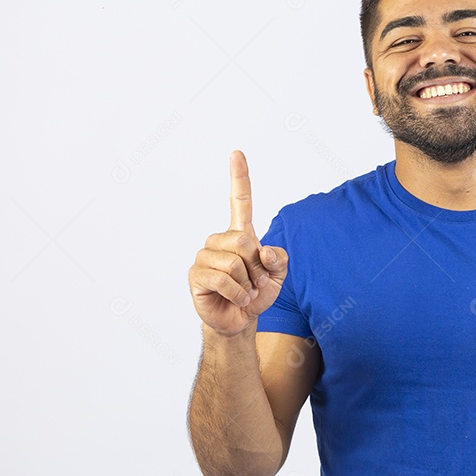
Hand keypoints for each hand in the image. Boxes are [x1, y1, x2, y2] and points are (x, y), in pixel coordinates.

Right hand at [188, 150, 288, 336]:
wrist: (240, 321)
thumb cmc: (257, 294)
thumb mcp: (279, 276)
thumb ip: (280, 259)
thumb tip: (263, 251)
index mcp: (240, 234)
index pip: (240, 201)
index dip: (239, 177)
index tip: (236, 153)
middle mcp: (219, 240)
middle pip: (245, 241)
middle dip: (258, 267)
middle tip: (255, 282)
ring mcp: (205, 256)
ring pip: (235, 262)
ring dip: (248, 283)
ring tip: (244, 292)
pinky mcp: (196, 275)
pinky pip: (225, 279)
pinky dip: (238, 293)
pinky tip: (237, 299)